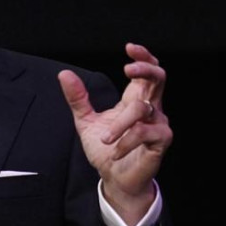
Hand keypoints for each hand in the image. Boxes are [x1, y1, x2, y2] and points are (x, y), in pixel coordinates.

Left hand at [57, 42, 172, 225]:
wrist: (114, 178)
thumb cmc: (105, 149)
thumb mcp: (85, 120)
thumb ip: (78, 98)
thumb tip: (64, 74)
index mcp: (135, 99)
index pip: (146, 71)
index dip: (143, 56)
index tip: (129, 47)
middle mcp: (150, 108)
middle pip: (159, 77)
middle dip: (145, 68)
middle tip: (127, 68)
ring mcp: (158, 124)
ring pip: (142, 109)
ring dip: (120, 123)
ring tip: (105, 138)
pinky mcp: (161, 141)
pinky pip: (144, 132)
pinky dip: (126, 141)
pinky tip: (114, 151)